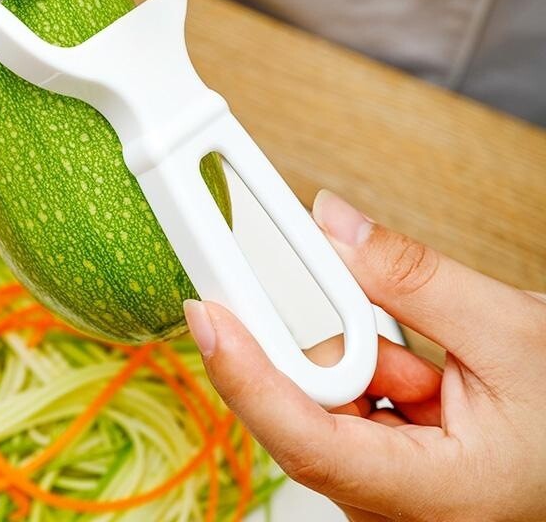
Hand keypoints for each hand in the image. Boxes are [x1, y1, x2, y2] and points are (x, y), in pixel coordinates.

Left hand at [185, 190, 545, 520]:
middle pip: (310, 415)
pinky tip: (424, 380)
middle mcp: (396, 510)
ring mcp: (385, 493)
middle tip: (403, 340)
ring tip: (439, 371)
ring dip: (371, 367)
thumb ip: (411, 276)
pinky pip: (346, 406)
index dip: (247, 377)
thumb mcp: (510, 331)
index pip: (309, 443)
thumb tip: (330, 225)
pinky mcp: (382, 470)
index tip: (207, 316)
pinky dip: (375, 376)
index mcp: (435, 498)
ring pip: (327, 405)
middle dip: (349, 359)